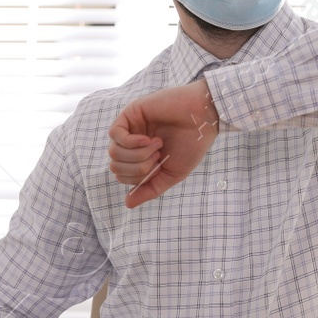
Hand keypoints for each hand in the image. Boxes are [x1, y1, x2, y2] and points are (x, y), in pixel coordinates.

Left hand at [108, 80, 220, 207]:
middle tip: (159, 154)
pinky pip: (115, 134)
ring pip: (113, 152)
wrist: (203, 119)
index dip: (140, 177)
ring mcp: (130, 128)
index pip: (123, 176)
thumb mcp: (171, 174)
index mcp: (140, 158)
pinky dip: (131, 142)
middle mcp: (132, 144)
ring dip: (138, 154)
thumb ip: (150, 189)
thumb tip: (127, 204)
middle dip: (139, 167)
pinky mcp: (130, 113)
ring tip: (157, 144)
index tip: (161, 165)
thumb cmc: (191, 145)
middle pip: (115, 166)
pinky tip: (148, 139)